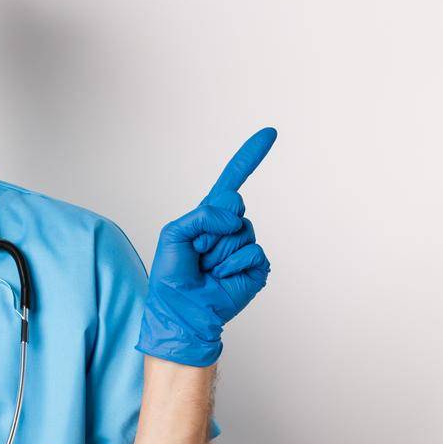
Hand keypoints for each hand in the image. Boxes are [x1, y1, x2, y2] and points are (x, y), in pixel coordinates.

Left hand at [137, 127, 275, 366]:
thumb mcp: (175, 234)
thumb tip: (235, 216)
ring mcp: (244, 246)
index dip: (249, 157)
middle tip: (197, 252)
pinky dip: (232, 265)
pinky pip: (252, 251)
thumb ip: (202, 215)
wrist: (182, 310)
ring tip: (207, 268)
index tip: (269, 133)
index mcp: (209, 218)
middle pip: (232, 205)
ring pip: (240, 231)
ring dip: (217, 251)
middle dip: (209, 229)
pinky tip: (222, 277)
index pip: (231, 181)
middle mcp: (230, 228)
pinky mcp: (257, 266)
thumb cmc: (173, 276)